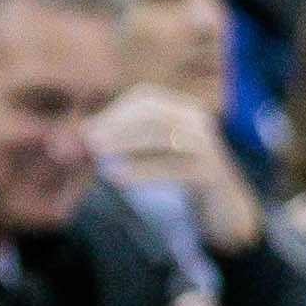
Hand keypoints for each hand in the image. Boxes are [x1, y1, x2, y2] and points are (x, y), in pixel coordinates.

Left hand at [90, 87, 258, 249]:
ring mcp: (206, 146)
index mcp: (184, 110)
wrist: (225, 208)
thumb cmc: (181, 177)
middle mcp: (197, 122)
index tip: (88, 127)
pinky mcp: (210, 173)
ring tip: (97, 153)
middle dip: (117, 125)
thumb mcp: (155, 154)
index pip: (147, 98)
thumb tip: (80, 134)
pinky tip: (117, 178)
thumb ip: (124, 143)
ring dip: (125, 143)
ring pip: (163, 137)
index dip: (116, 110)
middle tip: (87, 141)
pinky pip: (173, 168)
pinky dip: (142, 171)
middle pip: (154, 114)